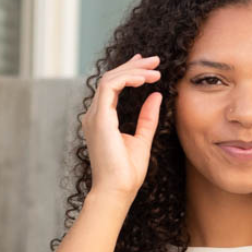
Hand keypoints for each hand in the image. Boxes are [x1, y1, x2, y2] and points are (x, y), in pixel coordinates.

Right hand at [82, 52, 162, 205]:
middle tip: (155, 60)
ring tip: (155, 70)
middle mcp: (94, 115)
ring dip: (133, 70)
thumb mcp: (142, 140)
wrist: (117, 192)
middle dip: (134, 65)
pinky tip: (144, 79)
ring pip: (110, 78)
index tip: (148, 66)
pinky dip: (127, 78)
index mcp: (102, 120)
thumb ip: (147, 118)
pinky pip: (111, 86)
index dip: (130, 72)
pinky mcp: (99, 118)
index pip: (113, 87)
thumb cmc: (127, 174)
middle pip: (111, 78)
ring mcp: (94, 116)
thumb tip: (156, 96)